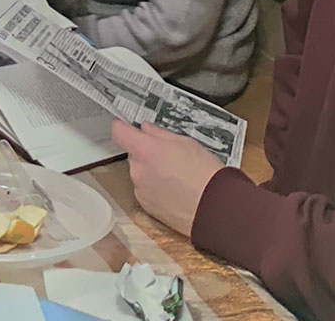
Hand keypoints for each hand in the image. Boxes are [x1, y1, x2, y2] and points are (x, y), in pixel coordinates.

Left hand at [112, 119, 224, 238]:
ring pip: (140, 173)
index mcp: (146, 151)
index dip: (122, 126)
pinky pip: (146, 191)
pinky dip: (156, 189)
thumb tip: (147, 129)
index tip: (125, 125)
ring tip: (177, 176)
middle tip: (169, 156)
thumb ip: (160, 134)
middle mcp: (138, 171)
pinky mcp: (147, 207)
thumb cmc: (206, 176)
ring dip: (152, 172)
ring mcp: (141, 190)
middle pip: (133, 154)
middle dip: (147, 153)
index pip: (119, 132)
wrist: (216, 209)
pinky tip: (176, 190)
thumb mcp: (187, 143)